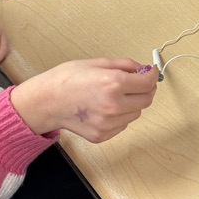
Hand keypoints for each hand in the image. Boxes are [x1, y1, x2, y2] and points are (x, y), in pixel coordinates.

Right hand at [9, 59, 157, 142]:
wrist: (46, 101)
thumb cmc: (67, 79)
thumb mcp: (97, 62)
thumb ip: (124, 65)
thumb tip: (143, 70)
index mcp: (113, 83)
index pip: (147, 83)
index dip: (151, 76)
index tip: (150, 73)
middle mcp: (113, 106)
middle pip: (146, 100)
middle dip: (145, 90)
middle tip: (137, 82)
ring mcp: (108, 124)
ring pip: (136, 113)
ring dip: (132, 103)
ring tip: (114, 95)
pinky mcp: (102, 135)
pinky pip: (122, 124)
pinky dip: (120, 115)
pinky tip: (105, 107)